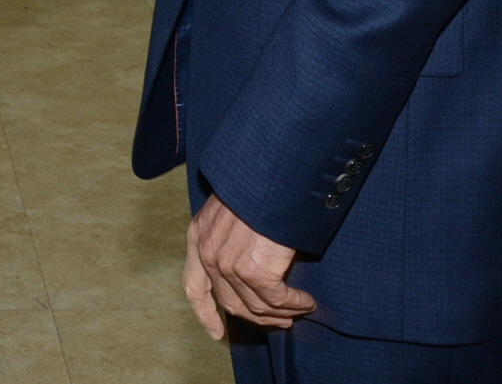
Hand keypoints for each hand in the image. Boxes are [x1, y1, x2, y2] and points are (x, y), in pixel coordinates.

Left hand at [184, 194, 315, 338]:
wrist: (274, 169)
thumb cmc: (260, 182)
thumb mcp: (232, 206)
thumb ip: (229, 235)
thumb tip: (246, 267)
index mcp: (198, 235)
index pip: (194, 286)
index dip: (205, 313)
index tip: (217, 334)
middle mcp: (209, 252)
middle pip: (230, 302)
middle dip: (257, 317)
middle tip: (282, 320)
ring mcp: (230, 264)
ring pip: (256, 306)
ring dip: (281, 312)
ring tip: (300, 308)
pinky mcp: (255, 271)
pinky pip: (277, 301)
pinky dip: (295, 304)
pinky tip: (307, 301)